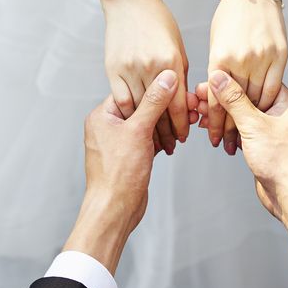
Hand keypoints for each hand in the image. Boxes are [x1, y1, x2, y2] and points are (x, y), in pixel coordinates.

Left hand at [66, 70, 197, 272]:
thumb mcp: (139, 131)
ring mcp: (118, 143)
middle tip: (185, 105)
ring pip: (146, 125)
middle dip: (163, 108)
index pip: (132, 91)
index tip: (176, 85)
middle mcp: (107, 127)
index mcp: (102, 116)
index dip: (155, 88)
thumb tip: (167, 78)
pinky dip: (161, 139)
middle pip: (140, 107)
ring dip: (165, 125)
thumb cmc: (118, 174)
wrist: (115, 209)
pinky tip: (175, 139)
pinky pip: (147, 140)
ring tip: (184, 123)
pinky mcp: (129, 157)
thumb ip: (154, 102)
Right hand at [103, 0, 190, 155]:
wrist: (130, 1)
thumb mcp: (178, 48)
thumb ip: (181, 76)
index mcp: (171, 62)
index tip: (183, 137)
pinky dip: (128, 114)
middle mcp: (151, 67)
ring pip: (138, 109)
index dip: (181, 125)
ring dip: (145, 127)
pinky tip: (133, 122)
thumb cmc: (158, 21)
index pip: (177, 104)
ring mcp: (129, 69)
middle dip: (165, 132)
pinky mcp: (113, 69)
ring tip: (153, 139)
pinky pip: (121, 100)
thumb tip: (185, 102)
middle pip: (158, 111)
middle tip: (170, 145)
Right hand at [197, 71, 287, 248]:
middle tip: (200, 100)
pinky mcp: (269, 147)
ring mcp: (276, 132)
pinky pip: (247, 133)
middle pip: (249, 100)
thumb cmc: (282, 162)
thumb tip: (219, 78)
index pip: (256, 82)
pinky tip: (216, 133)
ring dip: (224, 118)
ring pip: (246, 118)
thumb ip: (234, 100)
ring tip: (202, 117)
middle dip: (223, 102)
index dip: (231, 82)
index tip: (210, 82)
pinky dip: (232, 132)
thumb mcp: (253, 125)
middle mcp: (284, 115)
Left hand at [206, 0, 287, 154]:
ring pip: (257, 99)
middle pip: (237, 105)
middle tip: (228, 144)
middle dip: (232, 127)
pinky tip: (262, 113)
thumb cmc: (230, 16)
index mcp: (219, 57)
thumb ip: (216, 70)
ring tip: (245, 135)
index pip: (216, 100)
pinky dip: (267, 103)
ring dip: (251, 119)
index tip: (213, 138)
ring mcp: (263, 57)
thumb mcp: (215, 43)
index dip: (215, 122)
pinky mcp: (281, 55)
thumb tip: (212, 97)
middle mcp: (241, 60)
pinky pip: (274, 87)